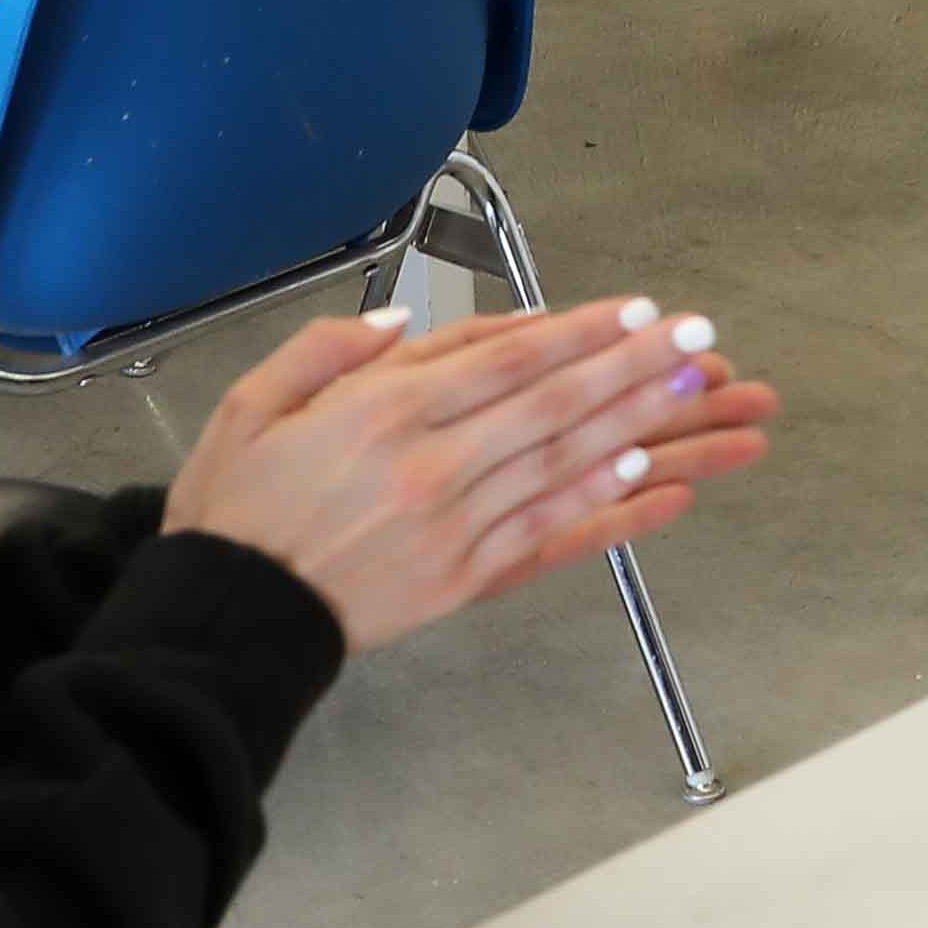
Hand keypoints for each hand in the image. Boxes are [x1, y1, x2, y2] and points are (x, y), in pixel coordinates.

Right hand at [161, 294, 776, 652]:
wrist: (228, 618)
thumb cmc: (236, 506)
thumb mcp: (252, 402)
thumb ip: (331, 348)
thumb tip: (406, 320)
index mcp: (380, 413)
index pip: (503, 360)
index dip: (578, 332)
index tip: (636, 310)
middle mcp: (431, 466)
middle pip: (552, 405)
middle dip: (633, 366)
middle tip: (698, 338)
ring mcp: (455, 525)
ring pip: (564, 464)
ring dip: (640, 426)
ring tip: (700, 396)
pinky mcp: (465, 577)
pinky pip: (551, 534)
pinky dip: (607, 507)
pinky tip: (657, 483)